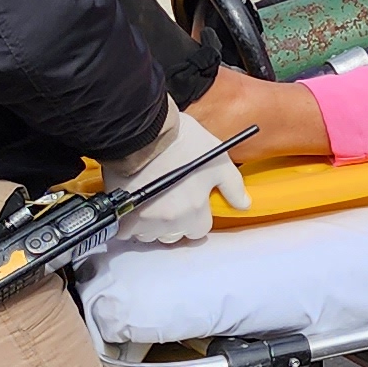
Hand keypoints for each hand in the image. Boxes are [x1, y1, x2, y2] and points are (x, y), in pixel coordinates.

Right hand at [117, 109, 253, 243]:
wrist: (143, 131)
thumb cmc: (181, 141)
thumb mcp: (218, 160)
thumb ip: (232, 186)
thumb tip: (244, 204)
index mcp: (194, 210)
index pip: (199, 230)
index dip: (196, 217)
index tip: (191, 204)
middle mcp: (170, 220)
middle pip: (174, 235)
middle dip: (173, 222)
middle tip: (169, 200)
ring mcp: (144, 219)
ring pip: (149, 234)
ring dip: (150, 223)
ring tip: (150, 200)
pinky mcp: (123, 213)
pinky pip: (125, 230)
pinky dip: (128, 222)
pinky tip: (132, 206)